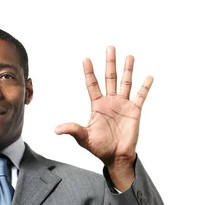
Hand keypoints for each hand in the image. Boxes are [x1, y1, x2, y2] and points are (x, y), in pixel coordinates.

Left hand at [55, 46, 152, 168]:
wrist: (116, 157)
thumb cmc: (99, 147)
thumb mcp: (84, 138)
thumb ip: (72, 130)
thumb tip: (56, 130)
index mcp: (97, 106)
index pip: (92, 85)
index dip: (89, 73)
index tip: (86, 59)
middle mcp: (110, 102)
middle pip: (110, 78)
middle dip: (110, 63)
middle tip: (110, 48)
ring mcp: (123, 105)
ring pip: (125, 83)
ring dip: (127, 70)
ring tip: (129, 56)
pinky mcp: (134, 111)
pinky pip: (141, 96)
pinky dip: (145, 87)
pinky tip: (148, 76)